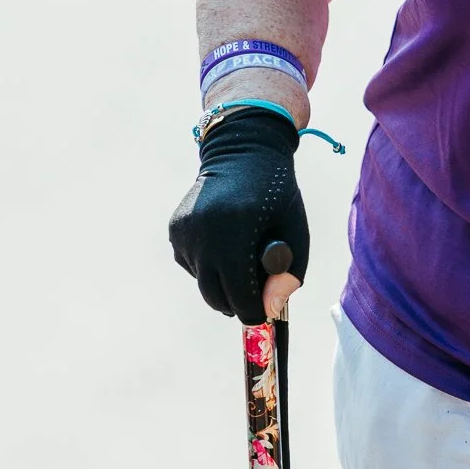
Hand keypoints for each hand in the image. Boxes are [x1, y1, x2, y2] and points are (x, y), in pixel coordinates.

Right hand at [170, 107, 309, 323]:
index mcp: (235, 231)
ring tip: (243, 253)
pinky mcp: (174, 229)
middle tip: (255, 298)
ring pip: (203, 282)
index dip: (254, 311)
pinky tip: (225, 240)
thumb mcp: (294, 229)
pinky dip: (209, 264)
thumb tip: (269, 309)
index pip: (239, 294)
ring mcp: (184, 231)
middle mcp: (203, 233)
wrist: (243, 151)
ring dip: (223, 281)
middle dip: (237, 303)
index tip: (265, 317)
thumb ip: (288, 272)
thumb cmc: (276, 193)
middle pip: (215, 295)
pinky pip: (192, 264)